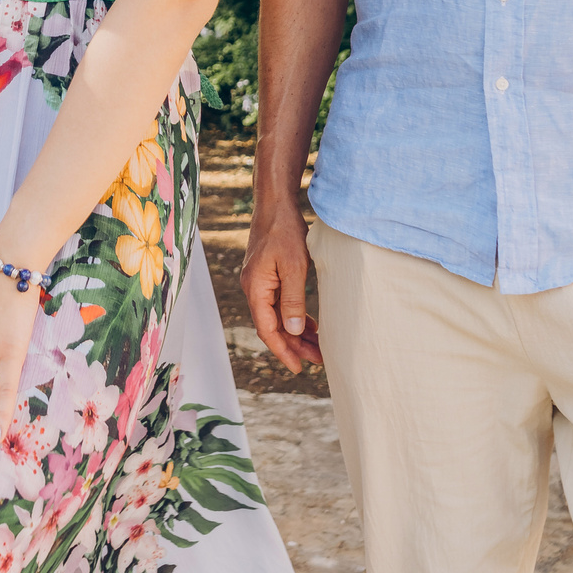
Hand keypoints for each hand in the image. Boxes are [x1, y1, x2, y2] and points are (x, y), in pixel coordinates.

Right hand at [243, 213, 322, 372]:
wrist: (275, 205)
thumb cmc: (285, 232)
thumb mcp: (294, 267)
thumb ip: (292, 301)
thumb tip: (294, 331)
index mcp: (256, 289)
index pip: (268, 330)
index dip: (283, 351)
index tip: (299, 368)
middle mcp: (254, 289)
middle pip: (273, 327)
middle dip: (294, 345)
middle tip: (318, 360)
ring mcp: (260, 283)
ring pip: (277, 317)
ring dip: (296, 333)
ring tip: (318, 347)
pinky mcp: (267, 276)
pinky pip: (279, 304)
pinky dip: (294, 317)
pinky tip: (310, 325)